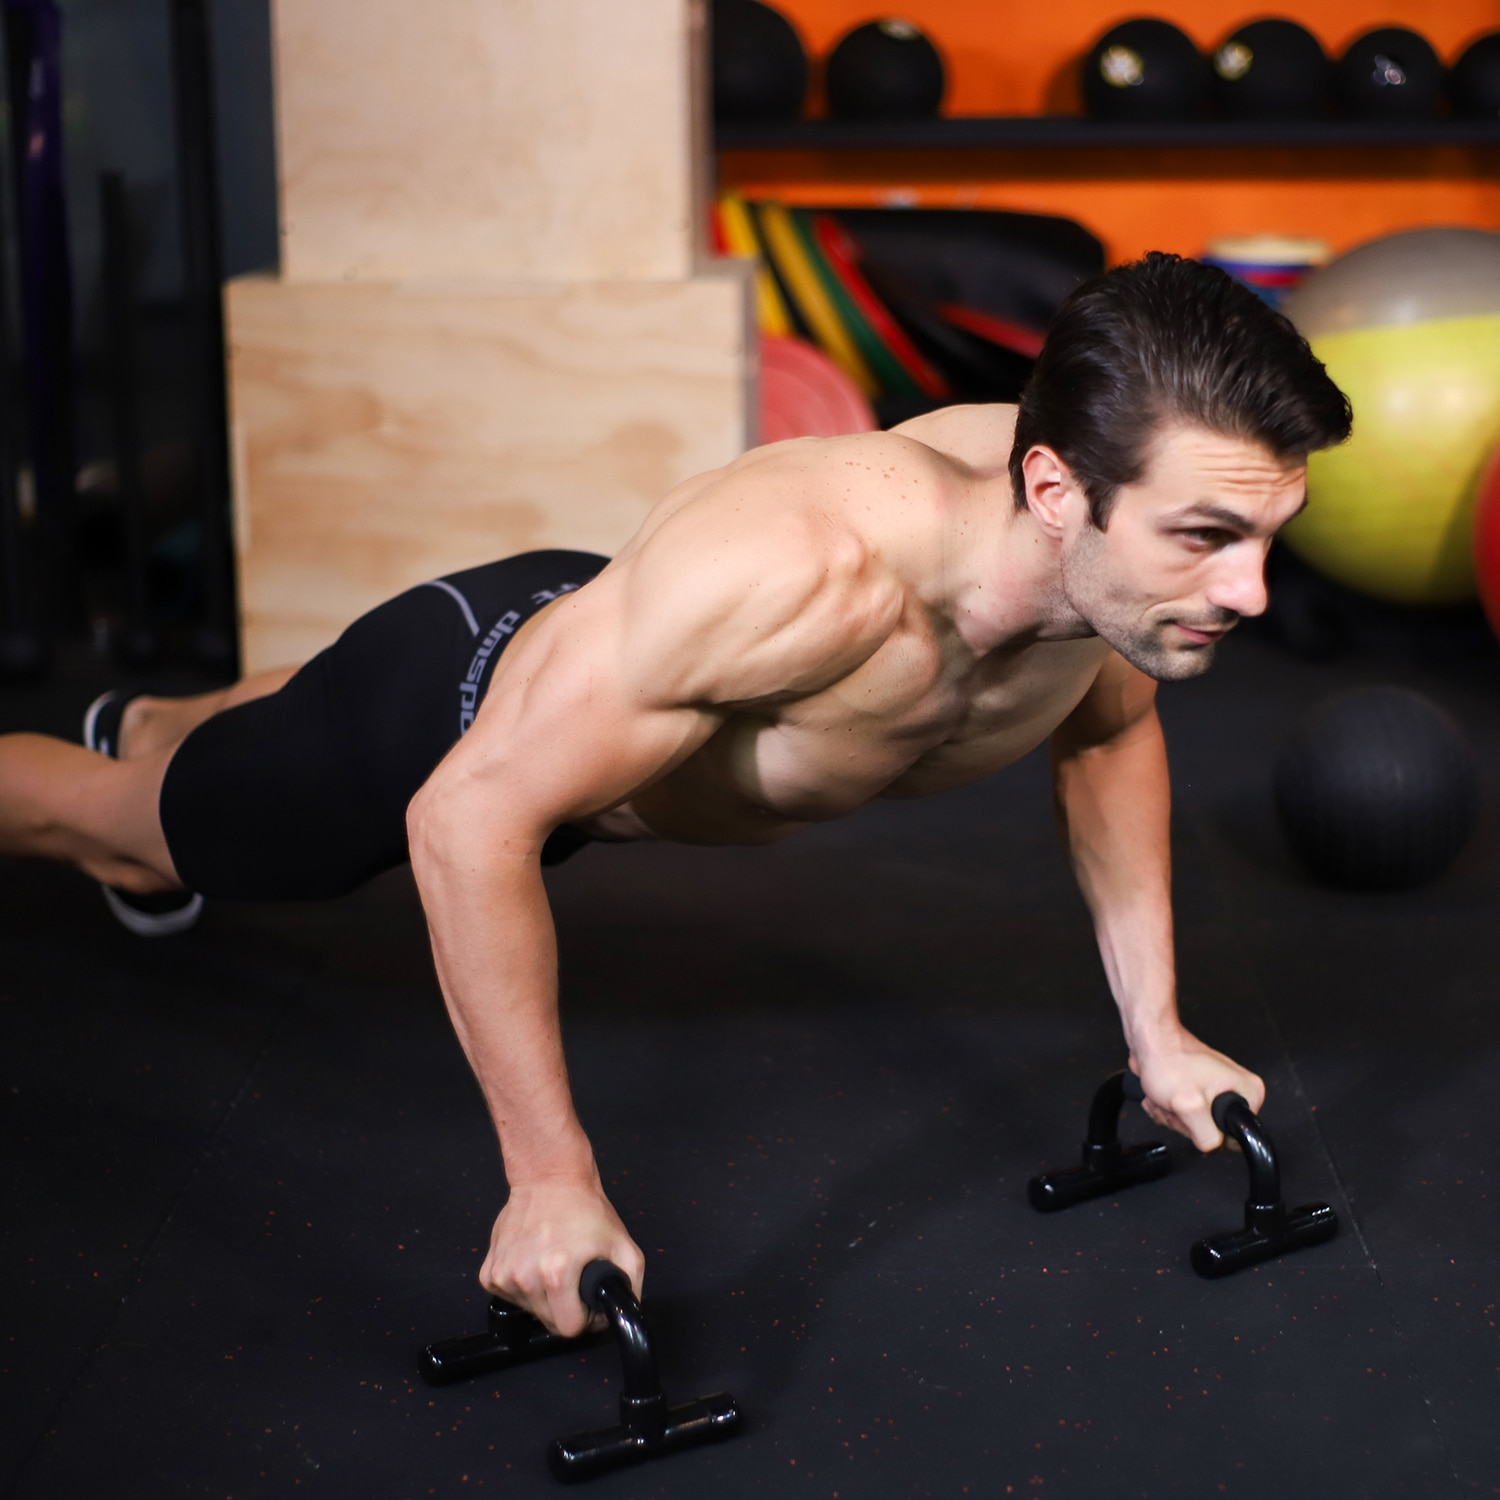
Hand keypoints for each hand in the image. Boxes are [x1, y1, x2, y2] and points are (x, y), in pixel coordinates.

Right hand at [480, 1173, 644, 1337]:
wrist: (549, 1179)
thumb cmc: (584, 1208)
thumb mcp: (623, 1245)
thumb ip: (631, 1286)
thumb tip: (622, 1312)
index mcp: (556, 1273)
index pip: (570, 1328)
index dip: (585, 1317)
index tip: (587, 1300)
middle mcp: (525, 1276)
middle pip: (549, 1322)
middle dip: (565, 1306)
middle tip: (573, 1276)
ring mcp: (503, 1275)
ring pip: (530, 1310)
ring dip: (543, 1296)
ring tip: (553, 1262)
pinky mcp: (489, 1273)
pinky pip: (509, 1297)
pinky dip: (523, 1286)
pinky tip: (534, 1261)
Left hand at [1130, 1032, 1264, 1152]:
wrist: (1148, 1041)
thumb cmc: (1168, 1061)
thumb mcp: (1190, 1107)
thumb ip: (1207, 1136)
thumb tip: (1213, 1147)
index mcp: (1248, 1093)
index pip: (1236, 1137)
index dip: (1210, 1132)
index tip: (1196, 1115)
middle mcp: (1235, 1091)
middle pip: (1211, 1132)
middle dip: (1185, 1122)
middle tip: (1177, 1102)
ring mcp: (1214, 1090)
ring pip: (1192, 1125)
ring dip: (1171, 1115)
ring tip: (1167, 1095)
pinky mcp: (1195, 1090)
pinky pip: (1181, 1115)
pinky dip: (1165, 1108)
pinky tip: (1161, 1094)